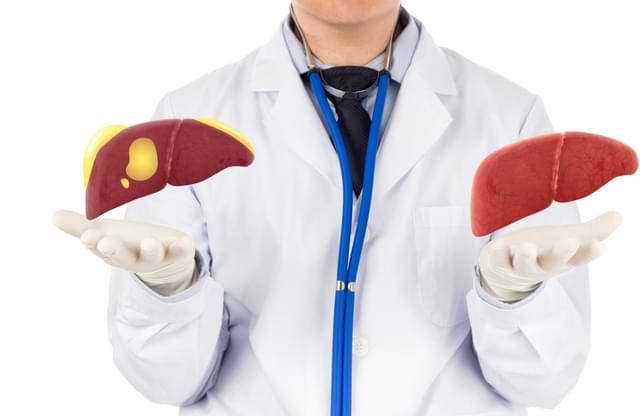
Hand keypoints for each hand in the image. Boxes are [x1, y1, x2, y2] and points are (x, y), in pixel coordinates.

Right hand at [52, 210, 196, 295]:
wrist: (164, 262)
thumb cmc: (128, 243)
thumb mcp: (104, 233)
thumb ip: (80, 226)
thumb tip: (53, 215)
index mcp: (114, 251)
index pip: (100, 248)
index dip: (93, 243)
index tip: (87, 236)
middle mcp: (134, 256)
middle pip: (123, 256)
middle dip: (114, 250)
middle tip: (105, 243)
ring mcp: (157, 256)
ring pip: (152, 256)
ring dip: (150, 250)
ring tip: (149, 243)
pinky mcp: (178, 252)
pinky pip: (182, 251)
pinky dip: (183, 247)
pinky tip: (185, 241)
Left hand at [479, 211, 621, 301]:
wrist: (507, 271)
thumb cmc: (543, 252)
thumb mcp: (569, 241)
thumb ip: (593, 231)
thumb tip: (618, 216)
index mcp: (563, 260)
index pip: (579, 259)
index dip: (588, 253)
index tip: (600, 245)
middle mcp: (542, 266)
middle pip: (553, 264)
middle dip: (561, 254)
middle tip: (569, 242)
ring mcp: (519, 267)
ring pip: (524, 266)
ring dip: (526, 258)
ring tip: (526, 247)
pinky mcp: (498, 264)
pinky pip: (496, 261)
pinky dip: (497, 255)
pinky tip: (498, 245)